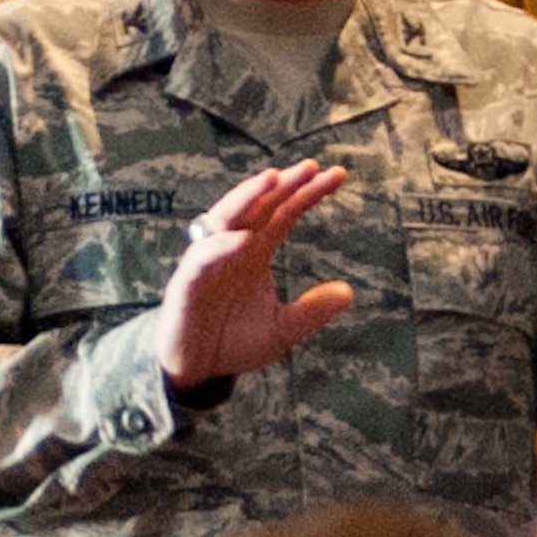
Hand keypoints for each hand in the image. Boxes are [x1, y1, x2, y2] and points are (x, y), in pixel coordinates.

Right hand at [156, 160, 353, 391]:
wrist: (195, 369)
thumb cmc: (232, 342)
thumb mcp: (280, 329)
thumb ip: (311, 311)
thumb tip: (349, 292)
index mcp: (255, 252)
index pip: (284, 212)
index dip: (308, 192)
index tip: (338, 175)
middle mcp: (232, 248)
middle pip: (258, 205)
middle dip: (282, 184)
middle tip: (310, 166)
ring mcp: (209, 262)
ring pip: (226, 218)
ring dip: (248, 196)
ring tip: (272, 178)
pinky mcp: (188, 283)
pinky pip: (202, 259)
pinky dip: (221, 246)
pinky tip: (243, 238)